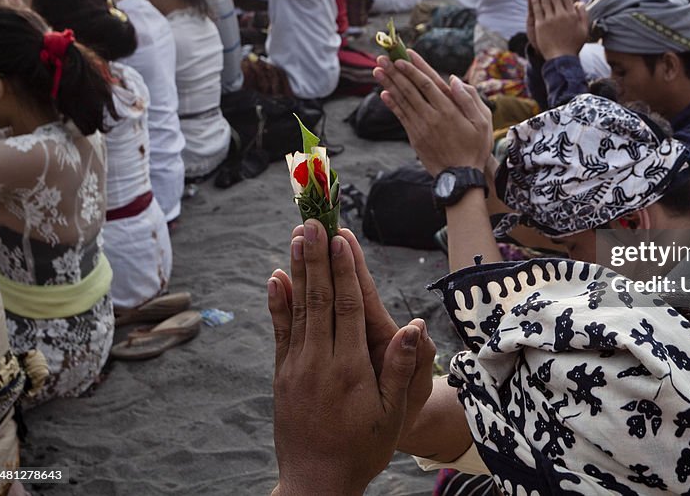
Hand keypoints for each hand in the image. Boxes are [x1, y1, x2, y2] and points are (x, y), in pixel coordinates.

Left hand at [268, 222, 429, 494]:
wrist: (316, 483)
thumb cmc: (363, 449)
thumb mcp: (393, 415)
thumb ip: (400, 368)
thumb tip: (413, 326)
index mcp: (350, 369)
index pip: (348, 308)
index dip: (345, 271)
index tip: (341, 239)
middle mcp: (319, 362)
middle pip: (319, 299)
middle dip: (317, 257)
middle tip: (314, 221)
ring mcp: (296, 367)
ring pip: (298, 308)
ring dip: (298, 269)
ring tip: (297, 236)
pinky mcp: (282, 374)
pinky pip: (280, 331)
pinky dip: (278, 302)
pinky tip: (276, 277)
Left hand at [374, 50, 493, 176]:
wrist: (461, 177)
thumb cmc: (475, 147)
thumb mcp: (483, 122)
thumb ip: (470, 99)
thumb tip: (453, 79)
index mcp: (449, 109)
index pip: (428, 83)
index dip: (414, 68)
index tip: (404, 55)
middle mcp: (432, 116)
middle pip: (410, 89)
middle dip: (395, 72)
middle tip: (382, 57)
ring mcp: (421, 127)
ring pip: (403, 101)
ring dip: (389, 84)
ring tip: (377, 70)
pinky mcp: (415, 137)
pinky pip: (401, 117)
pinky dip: (392, 104)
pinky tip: (383, 93)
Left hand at [528, 0, 588, 60]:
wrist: (561, 59)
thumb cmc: (574, 45)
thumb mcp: (584, 29)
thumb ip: (583, 14)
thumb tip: (579, 2)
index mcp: (571, 14)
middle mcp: (561, 15)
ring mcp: (549, 20)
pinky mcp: (540, 25)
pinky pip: (537, 10)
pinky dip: (534, 0)